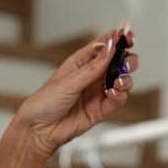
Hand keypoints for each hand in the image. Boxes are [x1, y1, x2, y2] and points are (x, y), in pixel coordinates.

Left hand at [12, 26, 138, 157]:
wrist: (39, 130)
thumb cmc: (44, 103)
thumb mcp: (68, 81)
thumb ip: (92, 67)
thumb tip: (110, 48)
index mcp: (81, 62)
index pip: (104, 45)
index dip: (118, 39)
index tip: (128, 37)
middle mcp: (91, 76)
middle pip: (118, 62)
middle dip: (127, 60)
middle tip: (126, 64)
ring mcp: (97, 92)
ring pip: (122, 80)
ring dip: (126, 79)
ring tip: (118, 83)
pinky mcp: (100, 109)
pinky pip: (117, 100)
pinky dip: (120, 96)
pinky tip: (113, 94)